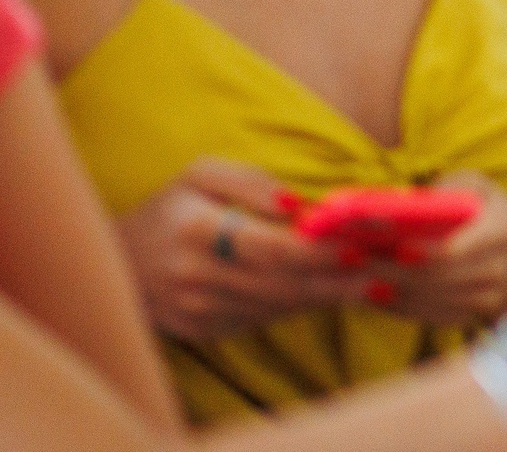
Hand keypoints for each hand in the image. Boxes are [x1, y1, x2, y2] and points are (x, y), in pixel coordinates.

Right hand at [118, 158, 367, 341]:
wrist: (113, 265)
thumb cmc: (169, 209)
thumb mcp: (199, 175)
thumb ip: (249, 182)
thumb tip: (297, 204)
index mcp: (196, 231)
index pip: (270, 247)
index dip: (319, 250)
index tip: (362, 246)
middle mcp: (197, 277)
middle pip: (285, 283)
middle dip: (343, 278)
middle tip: (393, 271)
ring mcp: (199, 311)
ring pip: (280, 305)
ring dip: (331, 295)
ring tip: (380, 282)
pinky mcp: (205, 332)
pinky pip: (264, 319)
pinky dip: (302, 305)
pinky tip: (337, 293)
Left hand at [361, 174, 506, 328]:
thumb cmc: (498, 214)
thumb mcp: (484, 188)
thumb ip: (450, 187)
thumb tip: (406, 199)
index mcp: (503, 232)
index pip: (454, 250)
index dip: (417, 251)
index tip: (381, 243)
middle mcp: (498, 270)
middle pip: (432, 277)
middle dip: (386, 267)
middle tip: (349, 255)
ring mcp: (486, 299)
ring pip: (426, 299)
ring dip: (385, 288)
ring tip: (351, 273)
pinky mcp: (471, 317)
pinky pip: (428, 315)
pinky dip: (396, 306)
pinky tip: (371, 292)